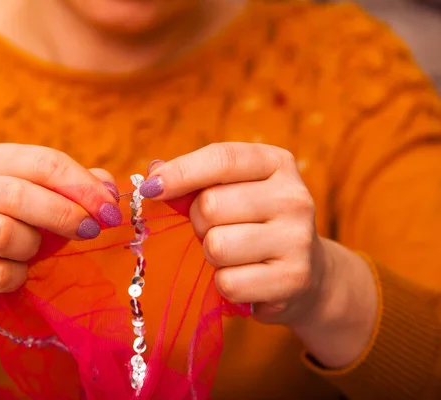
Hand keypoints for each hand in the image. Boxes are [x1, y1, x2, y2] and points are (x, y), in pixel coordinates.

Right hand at [0, 144, 121, 361]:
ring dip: (31, 247)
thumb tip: (111, 190)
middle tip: (90, 231)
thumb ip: (82, 188)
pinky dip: (17, 277)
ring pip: (1, 234)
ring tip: (35, 251)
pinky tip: (18, 274)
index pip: (45, 162)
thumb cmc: (23, 227)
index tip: (110, 211)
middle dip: (63, 215)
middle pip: (18, 195)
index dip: (84, 187)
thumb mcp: (52, 201)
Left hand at [140, 143, 376, 366]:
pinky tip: (245, 278)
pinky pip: (229, 282)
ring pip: (216, 246)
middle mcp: (294, 197)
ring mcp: (298, 239)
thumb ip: (194, 180)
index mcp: (276, 163)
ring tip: (232, 255)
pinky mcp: (293, 279)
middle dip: (199, 223)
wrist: (307, 273)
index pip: (221, 159)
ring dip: (211, 255)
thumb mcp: (231, 191)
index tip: (151, 188)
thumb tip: (153, 173)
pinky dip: (225, 284)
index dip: (180, 173)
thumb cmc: (253, 224)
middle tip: (215, 230)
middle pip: (210, 206)